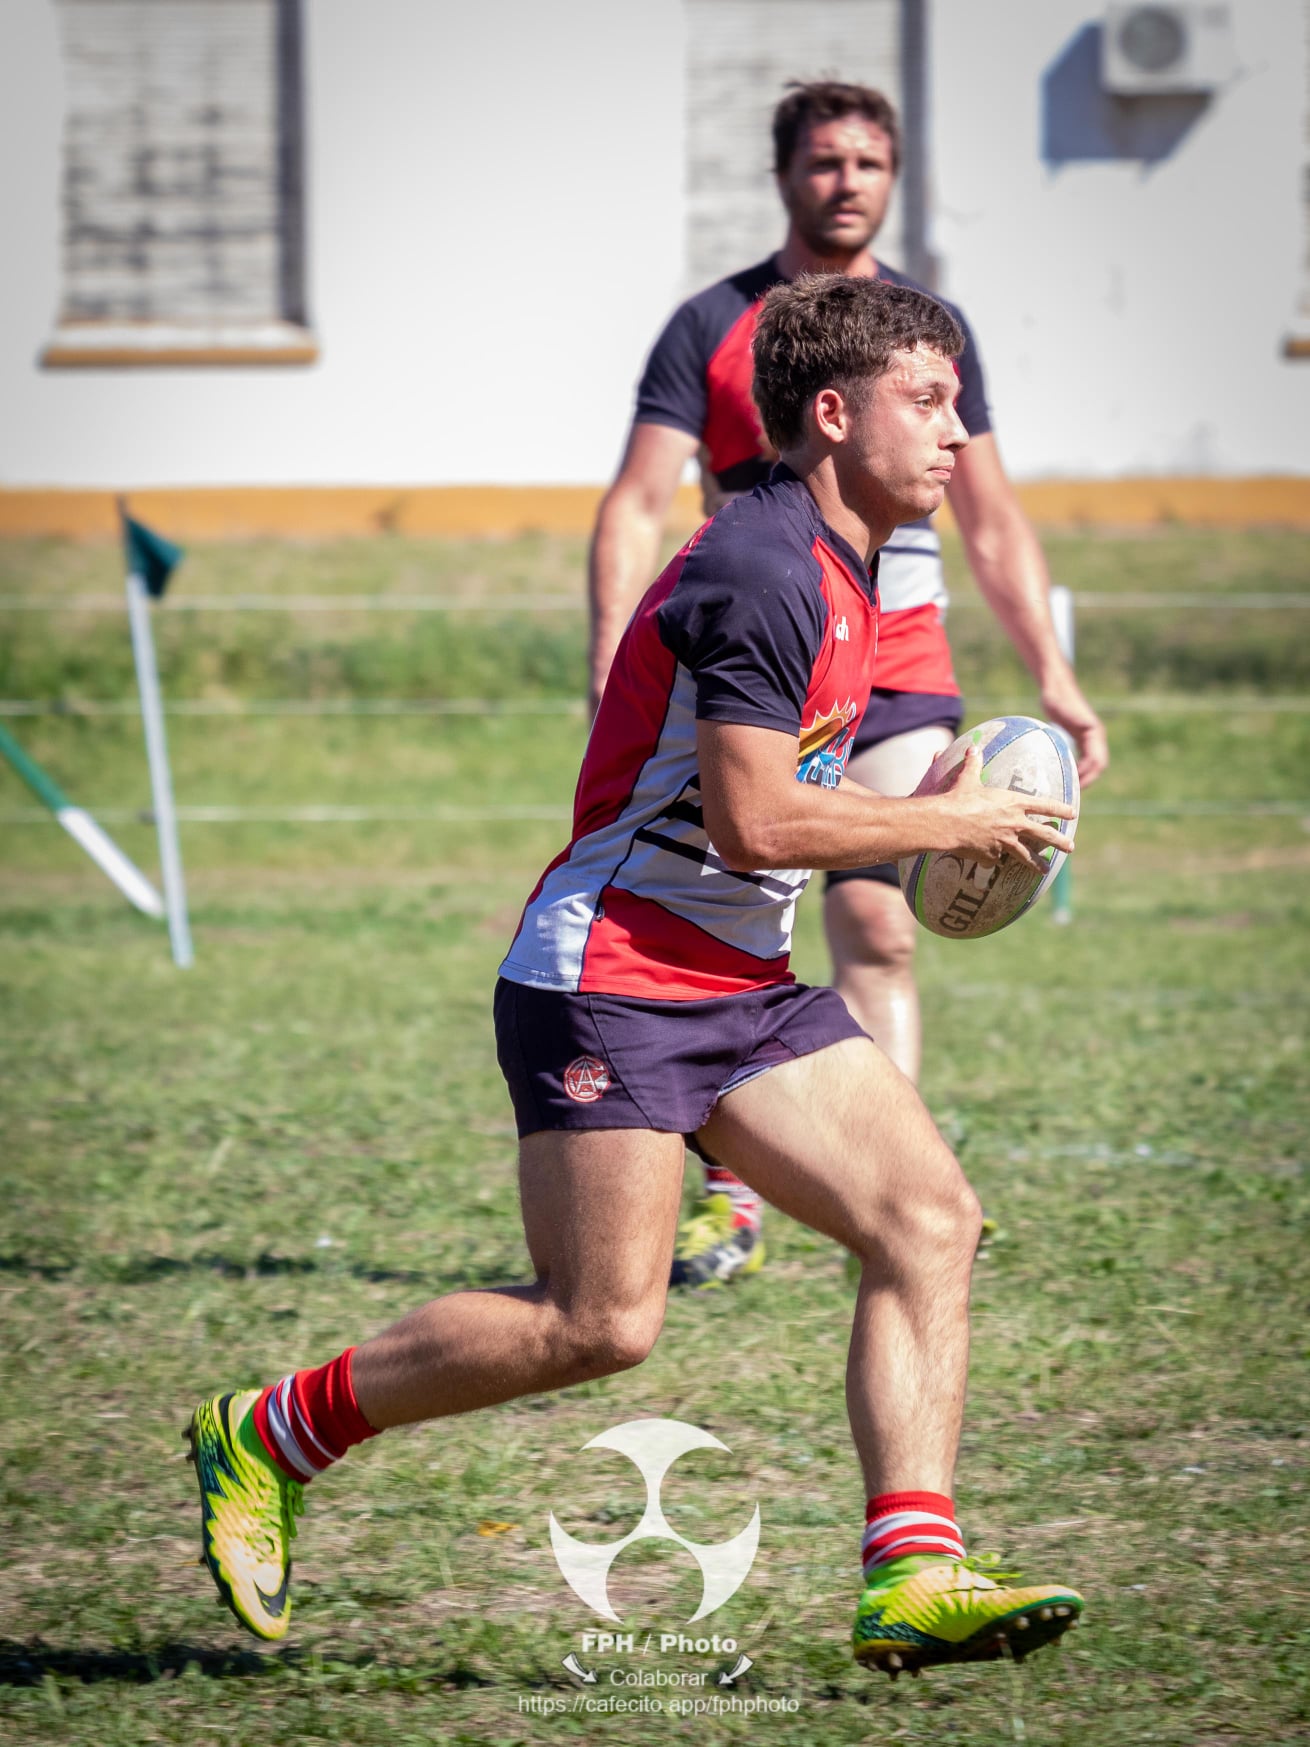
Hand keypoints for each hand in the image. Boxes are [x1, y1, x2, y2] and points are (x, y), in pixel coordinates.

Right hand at [934, 744, 1076, 871]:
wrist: (946, 822)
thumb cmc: (959, 799)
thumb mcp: (968, 779)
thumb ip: (974, 764)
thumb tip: (973, 747)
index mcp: (1014, 803)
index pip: (1045, 806)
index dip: (1060, 809)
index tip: (1072, 813)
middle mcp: (1014, 823)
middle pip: (1044, 834)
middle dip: (1059, 841)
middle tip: (1070, 846)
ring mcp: (1004, 842)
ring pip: (1025, 855)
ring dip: (1036, 863)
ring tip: (1045, 869)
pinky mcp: (991, 855)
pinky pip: (994, 859)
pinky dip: (992, 860)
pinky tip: (991, 863)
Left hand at [1039, 673, 1107, 785]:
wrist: (1056, 689)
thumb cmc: (1058, 698)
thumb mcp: (1062, 708)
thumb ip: (1074, 717)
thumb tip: (1089, 725)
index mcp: (1094, 733)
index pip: (1097, 761)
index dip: (1088, 775)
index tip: (1075, 786)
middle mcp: (1095, 737)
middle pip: (1098, 765)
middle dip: (1088, 780)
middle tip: (1072, 793)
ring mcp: (1089, 739)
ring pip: (1093, 764)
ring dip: (1085, 777)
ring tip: (1069, 790)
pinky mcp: (1081, 739)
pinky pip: (1085, 759)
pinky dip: (1079, 769)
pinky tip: (1066, 777)